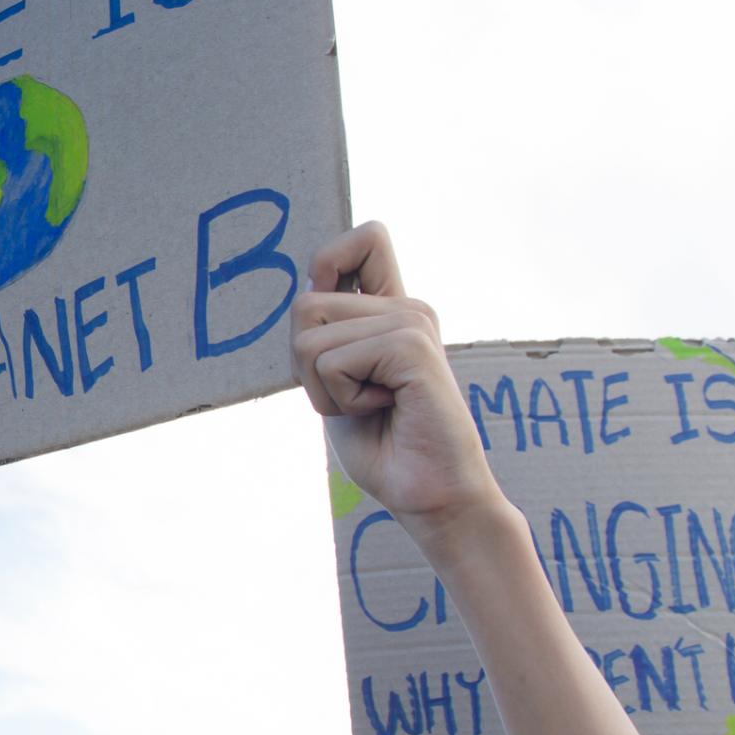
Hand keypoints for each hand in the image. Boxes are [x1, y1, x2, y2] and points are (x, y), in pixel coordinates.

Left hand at [290, 222, 506, 546]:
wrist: (430, 496)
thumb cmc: (385, 446)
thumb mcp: (339, 381)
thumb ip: (327, 334)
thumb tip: (308, 285)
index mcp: (392, 309)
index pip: (365, 239)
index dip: (328, 259)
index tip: (331, 314)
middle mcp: (406, 307)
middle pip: (304, 303)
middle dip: (306, 366)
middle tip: (352, 398)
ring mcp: (412, 322)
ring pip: (308, 338)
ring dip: (323, 390)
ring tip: (371, 407)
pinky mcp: (411, 345)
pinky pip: (331, 361)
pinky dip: (340, 399)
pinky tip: (385, 410)